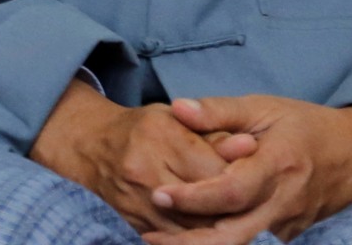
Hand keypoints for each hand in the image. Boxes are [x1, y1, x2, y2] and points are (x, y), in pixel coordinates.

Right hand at [29, 79, 254, 232]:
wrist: (91, 147)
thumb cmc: (143, 129)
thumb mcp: (177, 118)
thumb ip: (215, 130)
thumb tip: (251, 146)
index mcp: (160, 135)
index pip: (214, 167)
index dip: (242, 177)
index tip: (260, 180)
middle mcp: (144, 169)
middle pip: (204, 202)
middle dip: (234, 209)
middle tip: (257, 210)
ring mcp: (135, 201)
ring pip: (191, 228)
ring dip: (218, 230)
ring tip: (241, 225)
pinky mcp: (132, 223)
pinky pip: (172, 240)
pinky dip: (196, 239)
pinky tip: (213, 234)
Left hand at [146, 96, 351, 243]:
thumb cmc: (307, 125)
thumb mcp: (264, 107)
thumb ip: (220, 110)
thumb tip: (178, 108)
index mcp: (278, 165)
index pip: (231, 192)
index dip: (193, 198)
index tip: (159, 194)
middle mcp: (285, 201)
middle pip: (234, 236)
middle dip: (189, 243)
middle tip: (148, 238)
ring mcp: (289, 224)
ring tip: (159, 241)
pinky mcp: (290, 235)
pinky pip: (253, 243)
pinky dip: (222, 242)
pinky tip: (191, 237)